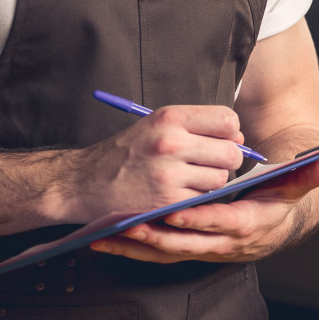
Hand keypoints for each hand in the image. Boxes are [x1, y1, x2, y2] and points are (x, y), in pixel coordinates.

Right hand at [63, 105, 246, 219]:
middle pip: (231, 152)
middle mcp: (171, 143)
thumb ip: (194, 126)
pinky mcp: (167, 201)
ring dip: (212, 181)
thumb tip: (237, 136)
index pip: (227, 120)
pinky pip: (203, 199)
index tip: (221, 140)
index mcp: (169, 118)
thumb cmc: (123, 153)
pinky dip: (196, 199)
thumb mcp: (154, 125)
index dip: (230, 132)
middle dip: (227, 160)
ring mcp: (169, 174)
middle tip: (211, 164)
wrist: (82, 183)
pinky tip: (178, 193)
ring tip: (189, 179)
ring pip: (221, 178)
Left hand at [89, 156, 318, 263]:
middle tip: (128, 223)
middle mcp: (224, 245)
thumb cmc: (280, 199)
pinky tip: (105, 238)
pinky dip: (131, 248)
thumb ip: (307, 175)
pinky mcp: (188, 251)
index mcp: (249, 226)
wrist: (275, 226)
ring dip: (135, 246)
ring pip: (165, 253)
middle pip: (187, 243)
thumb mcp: (294, 186)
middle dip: (156, 236)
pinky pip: (156, 254)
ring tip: (105, 233)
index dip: (200, 220)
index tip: (175, 212)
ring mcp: (203, 250)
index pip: (222, 224)